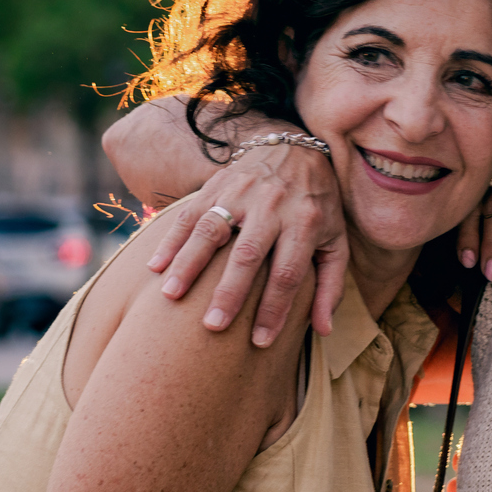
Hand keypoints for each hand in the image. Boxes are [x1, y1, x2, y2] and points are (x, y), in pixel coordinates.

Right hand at [145, 142, 347, 346]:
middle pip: (248, 254)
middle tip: (212, 326)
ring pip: (212, 230)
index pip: (288, 273)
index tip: (260, 342)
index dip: (274, 309)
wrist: (296, 150)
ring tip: (171, 296)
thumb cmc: (317, 207)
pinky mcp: (218, 184)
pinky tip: (155, 266)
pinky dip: (171, 239)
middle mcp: (273, 205)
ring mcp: (243, 193)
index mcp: (305, 222)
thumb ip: (330, 286)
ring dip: (190, 263)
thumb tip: (324, 331)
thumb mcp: (335, 241)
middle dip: (230, 292)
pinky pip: (190, 212)